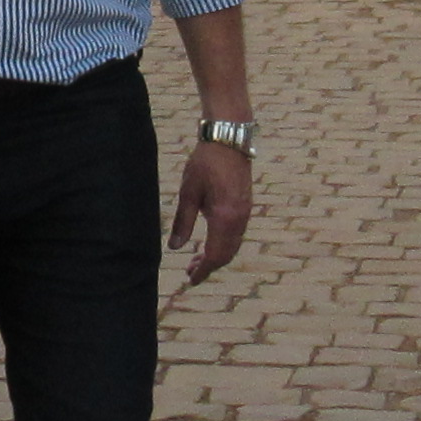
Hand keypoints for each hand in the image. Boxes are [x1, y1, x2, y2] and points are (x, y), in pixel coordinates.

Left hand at [170, 134, 255, 286]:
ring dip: (216, 255)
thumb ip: (183, 222)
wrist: (228, 140)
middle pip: (226, 254)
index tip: (190, 280)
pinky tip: (209, 242)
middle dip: (209, 266)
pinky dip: (223, 244)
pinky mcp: (245, 206)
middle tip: (189, 272)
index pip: (215, 255)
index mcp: (225, 217)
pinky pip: (236, 234)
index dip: (203, 270)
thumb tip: (174, 248)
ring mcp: (246, 213)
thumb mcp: (188, 193)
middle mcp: (239, 219)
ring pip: (233, 245)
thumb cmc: (206, 163)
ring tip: (196, 259)